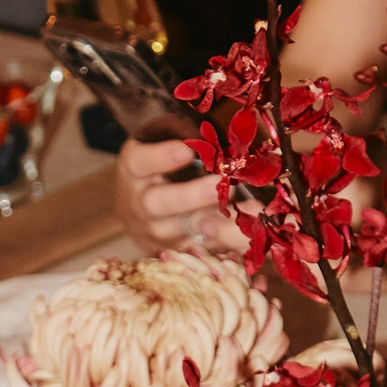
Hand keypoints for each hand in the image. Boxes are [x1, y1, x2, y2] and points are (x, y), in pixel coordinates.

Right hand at [115, 134, 235, 255]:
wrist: (137, 212)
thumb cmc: (156, 167)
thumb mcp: (158, 144)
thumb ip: (182, 136)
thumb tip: (220, 136)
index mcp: (134, 169)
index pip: (140, 162)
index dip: (161, 157)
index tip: (186, 150)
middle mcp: (141, 204)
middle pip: (159, 203)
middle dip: (191, 195)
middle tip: (219, 183)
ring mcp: (158, 232)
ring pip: (184, 231)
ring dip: (217, 220)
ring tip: (245, 206)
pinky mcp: (177, 251)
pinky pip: (204, 248)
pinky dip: (230, 240)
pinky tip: (252, 229)